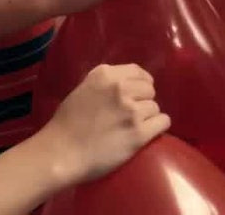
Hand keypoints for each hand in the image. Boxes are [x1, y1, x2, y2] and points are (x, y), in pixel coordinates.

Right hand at [36, 63, 169, 185]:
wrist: (61, 153)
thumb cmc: (66, 124)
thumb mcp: (82, 90)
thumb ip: (104, 83)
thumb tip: (124, 82)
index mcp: (105, 75)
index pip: (137, 71)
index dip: (141, 82)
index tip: (139, 92)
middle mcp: (121, 88)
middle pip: (149, 89)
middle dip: (144, 100)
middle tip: (133, 114)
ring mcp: (131, 110)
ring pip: (155, 107)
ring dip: (149, 116)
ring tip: (136, 126)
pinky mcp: (139, 133)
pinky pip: (163, 122)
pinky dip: (159, 127)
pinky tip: (149, 132)